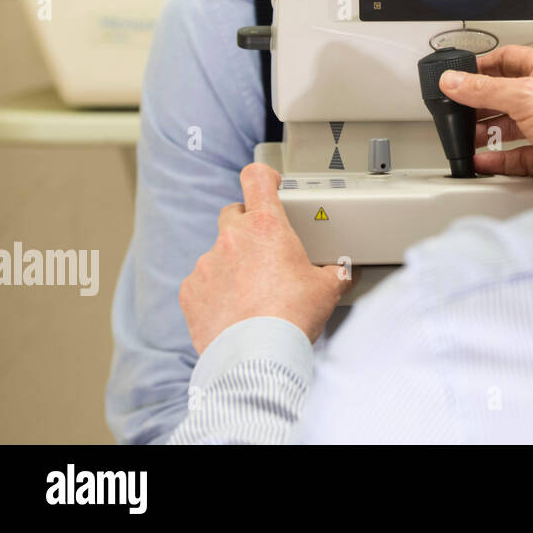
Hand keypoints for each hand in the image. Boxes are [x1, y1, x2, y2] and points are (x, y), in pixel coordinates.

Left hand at [179, 163, 352, 353]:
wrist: (257, 355)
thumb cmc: (292, 317)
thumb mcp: (327, 288)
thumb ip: (334, 272)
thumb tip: (342, 273)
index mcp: (267, 226)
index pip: (256, 178)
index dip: (263, 176)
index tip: (269, 184)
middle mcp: (232, 238)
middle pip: (234, 213)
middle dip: (248, 226)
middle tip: (266, 250)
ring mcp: (207, 264)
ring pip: (218, 252)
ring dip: (233, 264)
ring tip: (253, 292)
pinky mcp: (190, 291)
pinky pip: (202, 282)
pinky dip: (215, 291)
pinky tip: (233, 310)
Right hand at [439, 44, 532, 196]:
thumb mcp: (525, 96)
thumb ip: (485, 89)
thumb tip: (453, 80)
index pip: (509, 58)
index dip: (483, 65)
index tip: (458, 76)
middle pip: (506, 95)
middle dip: (480, 105)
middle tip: (458, 113)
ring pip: (512, 127)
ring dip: (487, 134)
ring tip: (467, 140)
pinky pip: (519, 154)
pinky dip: (500, 159)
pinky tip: (484, 162)